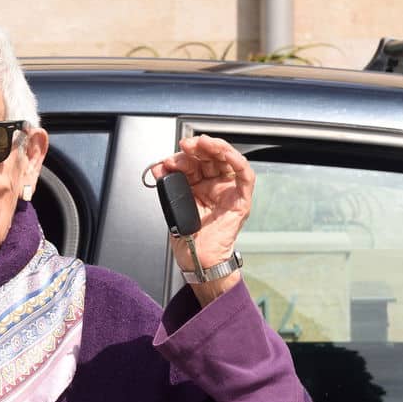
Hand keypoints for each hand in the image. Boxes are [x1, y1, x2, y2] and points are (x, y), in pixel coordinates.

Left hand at [149, 135, 254, 301]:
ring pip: (228, 161)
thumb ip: (167, 185)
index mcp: (199, 185)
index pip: (195, 162)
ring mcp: (229, 191)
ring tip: (203, 143)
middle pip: (211, 158)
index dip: (184, 156)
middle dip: (199, 148)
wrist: (197, 258)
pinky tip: (227, 154)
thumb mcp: (173, 205)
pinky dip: (238, 162)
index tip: (171, 158)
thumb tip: (158, 167)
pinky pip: (245, 177)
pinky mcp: (241, 200)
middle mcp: (215, 185)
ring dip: (217, 148)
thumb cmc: (188, 236)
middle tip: (186, 145)